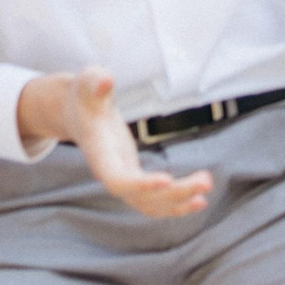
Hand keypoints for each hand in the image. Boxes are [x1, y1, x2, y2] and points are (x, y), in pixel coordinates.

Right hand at [17, 69, 214, 218]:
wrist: (78, 111)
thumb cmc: (86, 94)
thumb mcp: (88, 81)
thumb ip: (95, 81)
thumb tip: (105, 80)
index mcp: (99, 152)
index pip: (116, 178)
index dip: (139, 184)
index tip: (167, 180)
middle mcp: (110, 172)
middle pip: (140, 197)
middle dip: (174, 193)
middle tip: (206, 182)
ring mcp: (122, 178)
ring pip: (149, 204)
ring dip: (179, 201)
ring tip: (206, 191)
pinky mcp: (133, 177)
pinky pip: (153, 201)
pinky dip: (175, 204)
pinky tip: (199, 200)